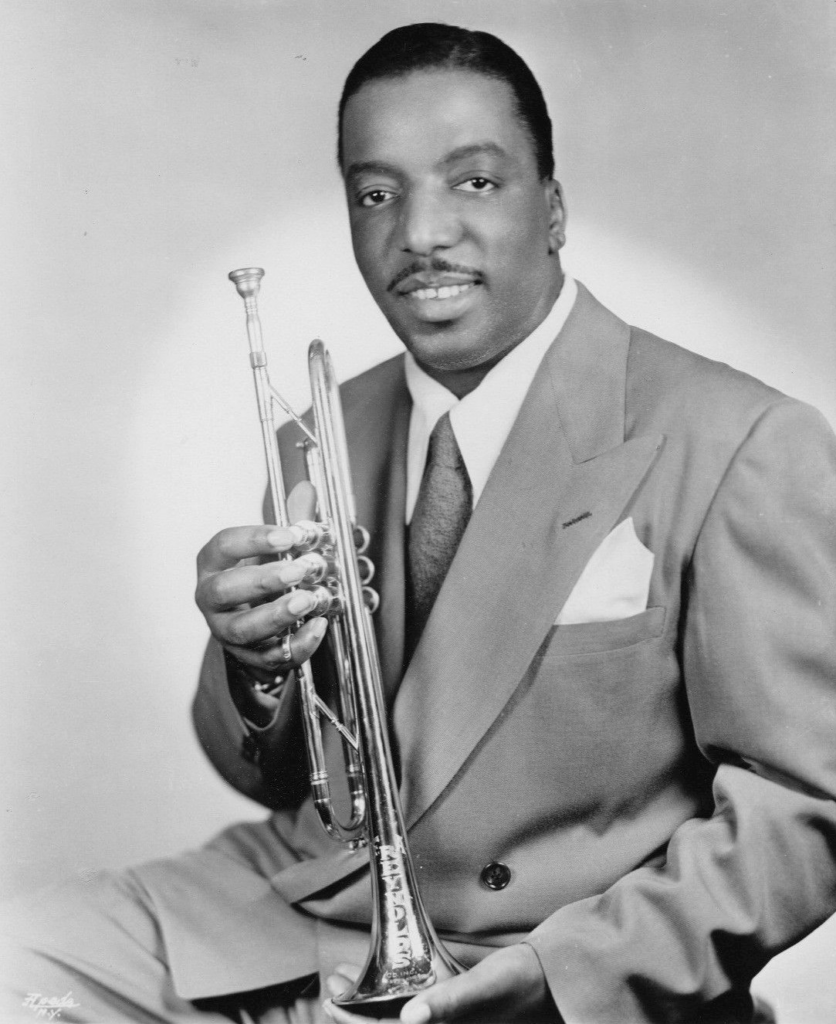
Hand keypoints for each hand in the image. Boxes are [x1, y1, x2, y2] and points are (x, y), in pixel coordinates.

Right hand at [195, 481, 329, 687]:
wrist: (255, 624)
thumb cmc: (260, 576)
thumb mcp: (273, 549)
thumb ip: (291, 521)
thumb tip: (307, 489)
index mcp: (213, 564)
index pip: (223, 546)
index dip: (255, 539)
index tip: (289, 536)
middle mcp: (211, 598)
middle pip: (226, 590)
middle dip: (263, 580)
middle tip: (298, 571)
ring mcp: (226, 631)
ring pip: (243, 629)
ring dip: (276, 615)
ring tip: (307, 600)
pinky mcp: (247, 658)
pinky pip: (269, 657)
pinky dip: (296, 644)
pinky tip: (318, 626)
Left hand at [323, 944, 557, 1023]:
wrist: (553, 979)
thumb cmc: (521, 981)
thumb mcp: (485, 986)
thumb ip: (450, 1001)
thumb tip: (410, 1018)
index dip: (353, 1022)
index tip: (331, 1000)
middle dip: (354, 1011)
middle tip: (333, 982)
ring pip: (395, 1020)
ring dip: (369, 1004)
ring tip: (349, 979)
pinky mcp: (454, 1015)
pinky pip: (415, 1009)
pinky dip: (393, 997)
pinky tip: (386, 978)